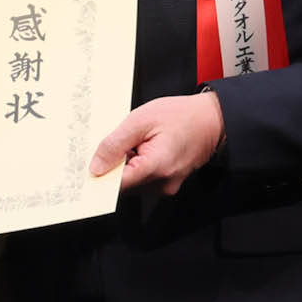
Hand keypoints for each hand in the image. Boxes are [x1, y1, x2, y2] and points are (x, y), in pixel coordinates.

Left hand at [90, 93, 224, 195]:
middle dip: (115, 166)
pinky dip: (138, 166)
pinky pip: (144, 180)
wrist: (213, 119)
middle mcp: (162, 183)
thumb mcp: (140, 120)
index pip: (116, 185)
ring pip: (133, 183)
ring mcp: (167, 186)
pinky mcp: (169, 183)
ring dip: (127, 166)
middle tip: (119, 143)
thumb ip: (115, 144)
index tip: (88, 167)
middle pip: (123, 185)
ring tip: (137, 142)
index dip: (100, 176)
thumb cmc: (182, 116)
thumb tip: (96, 167)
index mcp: (156, 168)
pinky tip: (144, 148)